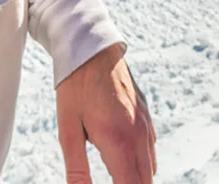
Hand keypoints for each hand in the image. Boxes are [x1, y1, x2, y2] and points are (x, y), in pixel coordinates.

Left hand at [56, 43, 155, 183]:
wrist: (92, 48)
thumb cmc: (75, 88)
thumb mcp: (68, 130)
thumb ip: (76, 169)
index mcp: (118, 142)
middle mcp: (138, 137)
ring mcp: (145, 126)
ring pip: (150, 170)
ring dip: (139, 183)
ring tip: (122, 183)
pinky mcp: (146, 117)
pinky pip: (150, 152)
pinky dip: (143, 167)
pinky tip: (130, 169)